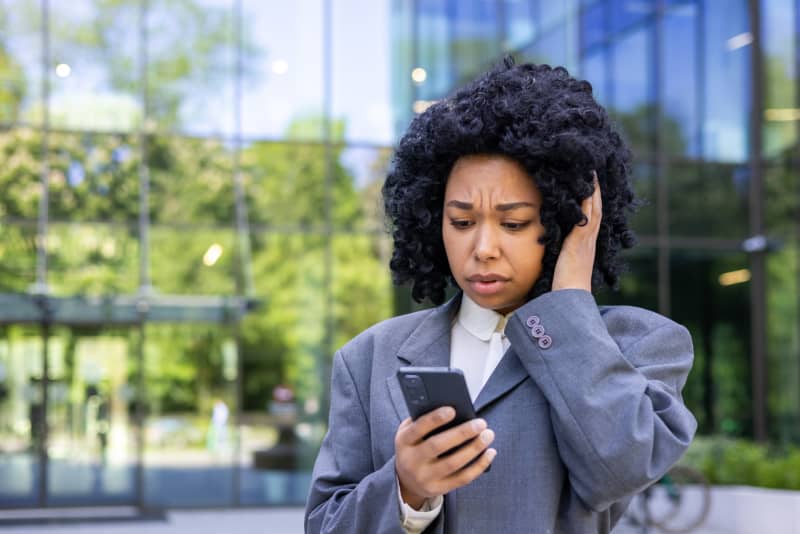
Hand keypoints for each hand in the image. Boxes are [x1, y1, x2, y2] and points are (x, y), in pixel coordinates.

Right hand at [394, 407, 495, 509]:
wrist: (406, 480)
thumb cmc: (414, 446)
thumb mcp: (410, 432)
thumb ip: (424, 421)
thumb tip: (453, 410)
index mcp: (403, 441)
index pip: (418, 428)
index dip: (434, 419)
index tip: (452, 410)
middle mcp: (411, 461)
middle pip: (437, 446)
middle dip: (461, 433)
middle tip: (481, 423)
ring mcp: (424, 477)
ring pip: (453, 463)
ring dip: (474, 448)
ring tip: (488, 435)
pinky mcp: (437, 489)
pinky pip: (462, 478)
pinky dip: (479, 465)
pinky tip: (490, 453)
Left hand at [552, 171, 601, 291]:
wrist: (569, 298)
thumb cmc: (563, 285)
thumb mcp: (562, 263)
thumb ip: (560, 252)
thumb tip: (549, 245)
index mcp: (585, 244)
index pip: (591, 217)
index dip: (592, 201)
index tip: (590, 186)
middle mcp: (589, 240)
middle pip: (596, 209)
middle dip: (595, 190)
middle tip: (594, 172)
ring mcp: (587, 240)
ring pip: (594, 209)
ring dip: (594, 190)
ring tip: (591, 173)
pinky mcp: (580, 241)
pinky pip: (587, 217)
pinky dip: (589, 202)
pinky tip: (587, 188)